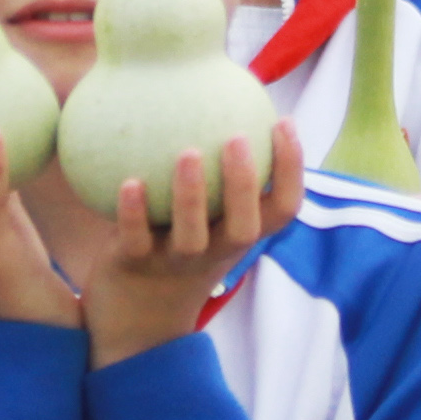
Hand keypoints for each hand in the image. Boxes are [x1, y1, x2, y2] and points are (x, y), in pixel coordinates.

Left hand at [81, 123, 303, 368]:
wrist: (134, 321)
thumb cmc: (175, 252)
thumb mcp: (206, 221)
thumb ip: (215, 176)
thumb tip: (212, 98)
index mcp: (238, 237)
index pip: (283, 210)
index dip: (292, 169)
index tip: (283, 122)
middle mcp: (215, 253)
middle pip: (244, 227)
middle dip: (245, 183)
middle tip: (238, 137)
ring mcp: (175, 263)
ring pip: (192, 236)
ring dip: (191, 195)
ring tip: (188, 153)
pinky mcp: (134, 267)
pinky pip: (137, 240)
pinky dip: (134, 213)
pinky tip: (129, 182)